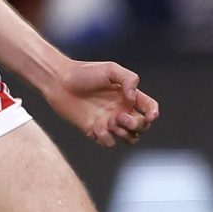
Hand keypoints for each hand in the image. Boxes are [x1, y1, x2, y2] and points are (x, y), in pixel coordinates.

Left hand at [44, 59, 160, 147]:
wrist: (59, 82)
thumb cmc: (84, 73)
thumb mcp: (111, 69)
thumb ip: (129, 79)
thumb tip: (133, 98)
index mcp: (128, 96)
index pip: (149, 107)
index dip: (153, 113)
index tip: (150, 116)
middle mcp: (121, 110)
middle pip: (142, 126)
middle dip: (136, 125)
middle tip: (120, 117)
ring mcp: (109, 122)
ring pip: (130, 138)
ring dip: (124, 133)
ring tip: (110, 121)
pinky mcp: (95, 131)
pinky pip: (109, 143)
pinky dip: (107, 138)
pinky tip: (96, 127)